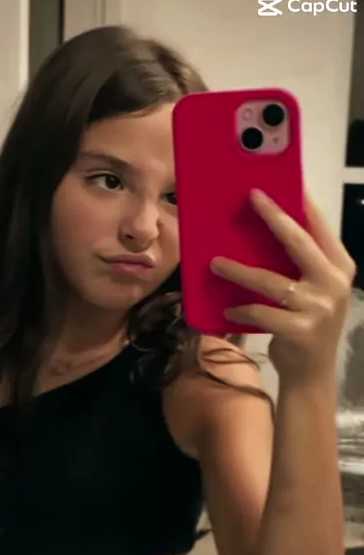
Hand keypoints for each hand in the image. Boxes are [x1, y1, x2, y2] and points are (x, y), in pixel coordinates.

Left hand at [210, 189, 355, 382]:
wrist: (311, 372)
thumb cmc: (307, 322)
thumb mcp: (313, 289)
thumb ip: (300, 263)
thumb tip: (265, 228)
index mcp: (339, 267)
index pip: (319, 227)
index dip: (299, 203)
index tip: (278, 182)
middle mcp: (333, 283)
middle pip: (299, 242)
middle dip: (274, 217)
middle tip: (251, 198)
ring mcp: (319, 307)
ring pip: (271, 281)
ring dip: (239, 270)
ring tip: (215, 263)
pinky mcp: (300, 330)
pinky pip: (261, 312)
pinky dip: (241, 310)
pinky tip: (227, 310)